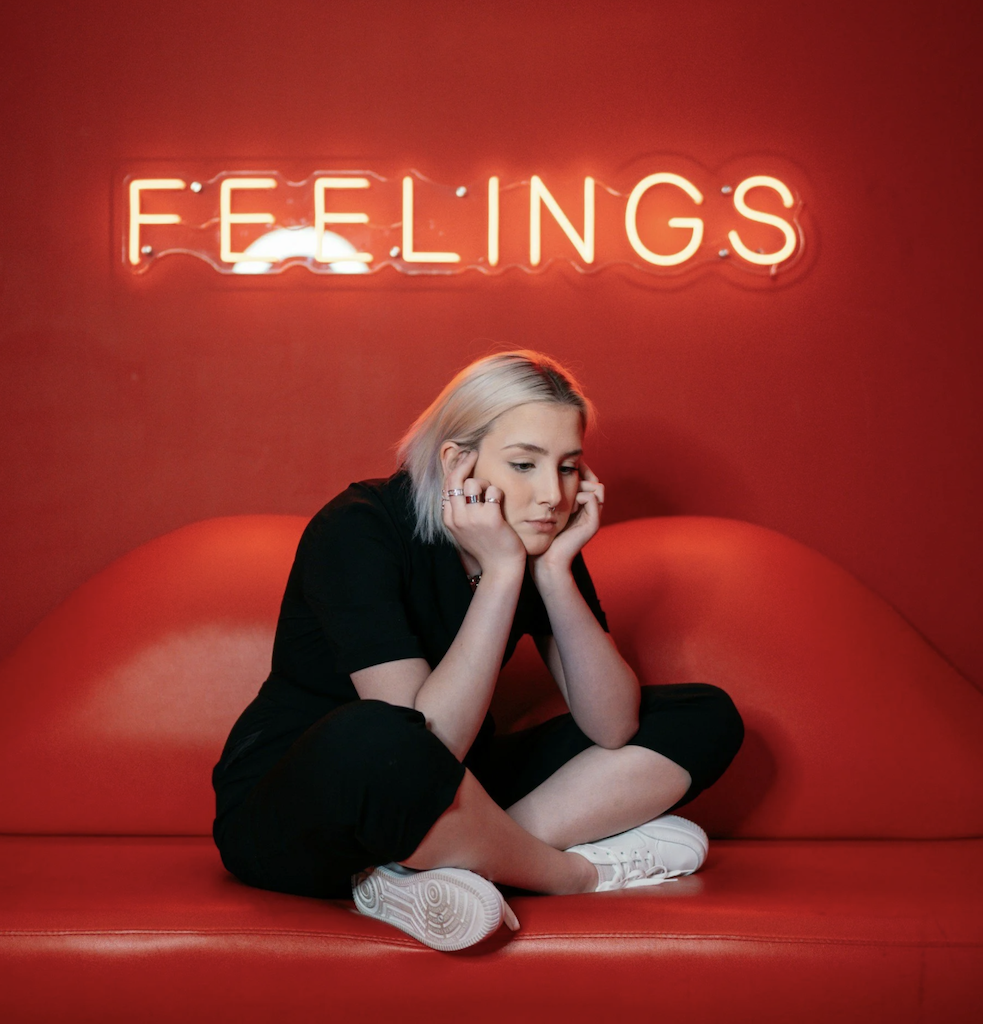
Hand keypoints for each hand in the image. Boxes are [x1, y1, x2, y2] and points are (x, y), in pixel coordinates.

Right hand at [441, 449, 525, 574]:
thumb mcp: (464, 528)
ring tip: (491, 495)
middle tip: (474, 453)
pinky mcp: (490, 518)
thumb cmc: (486, 545)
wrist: (500, 567)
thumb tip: (459, 482)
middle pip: (455, 479)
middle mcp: (457, 517)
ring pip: (473, 483)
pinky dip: (498, 493)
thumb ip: (459, 508)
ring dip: (485, 483)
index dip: (454, 468)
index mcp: (448, 519)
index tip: (463, 458)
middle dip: (464, 462)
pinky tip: (500, 502)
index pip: (446, 485)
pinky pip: (492, 490)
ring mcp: (472, 518)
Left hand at [530, 462, 604, 574]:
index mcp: (581, 506)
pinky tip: (568, 503)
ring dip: (582, 484)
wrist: (546, 560)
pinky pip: (592, 498)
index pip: (589, 479)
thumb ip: (547, 495)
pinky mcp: (593, 523)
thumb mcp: (543, 510)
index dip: (579, 470)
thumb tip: (541, 473)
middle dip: (581, 474)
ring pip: (597, 487)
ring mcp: (594, 516)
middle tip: (563, 477)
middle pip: (594, 481)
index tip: (560, 469)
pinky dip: (581, 495)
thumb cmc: (540, 535)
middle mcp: (590, 510)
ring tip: (566, 493)